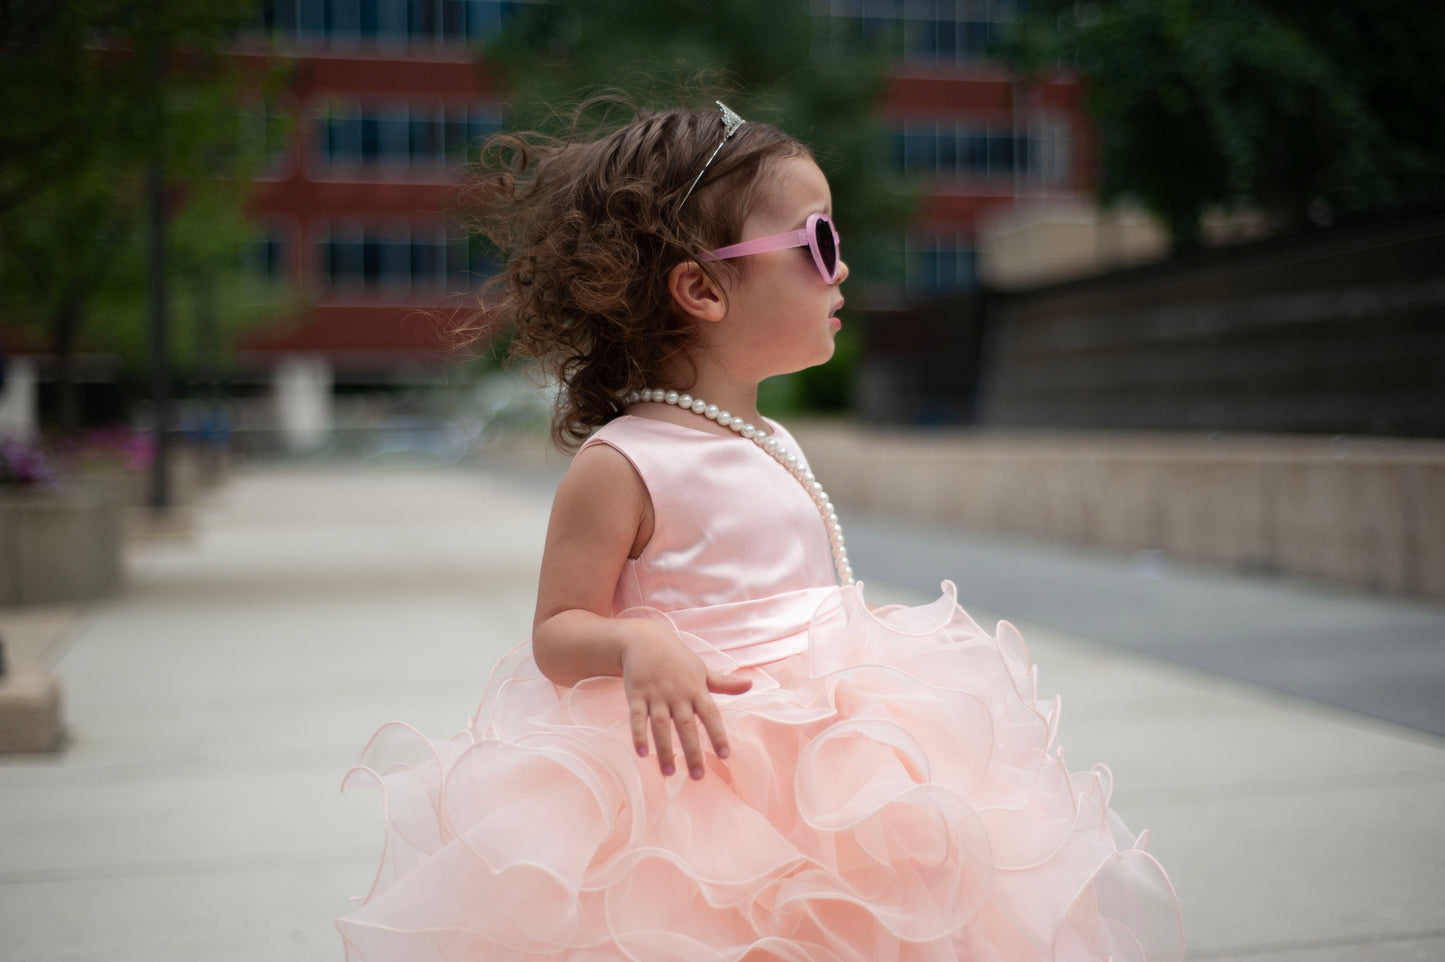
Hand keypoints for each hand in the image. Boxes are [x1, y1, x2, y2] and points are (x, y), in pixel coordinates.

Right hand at [619, 621, 751, 779]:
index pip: (711, 715)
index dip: (718, 734)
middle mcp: (677, 694)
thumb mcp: (702, 669)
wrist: (645, 639)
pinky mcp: (636, 695)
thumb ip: (724, 682)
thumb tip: (750, 684)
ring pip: (661, 726)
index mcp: (696, 689)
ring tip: (670, 772)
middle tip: (698, 776)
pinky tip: (642, 754)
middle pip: (686, 726)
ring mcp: (656, 695)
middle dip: (692, 751)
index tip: (725, 755)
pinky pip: (637, 718)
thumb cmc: (677, 658)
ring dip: (665, 750)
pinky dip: (639, 735)